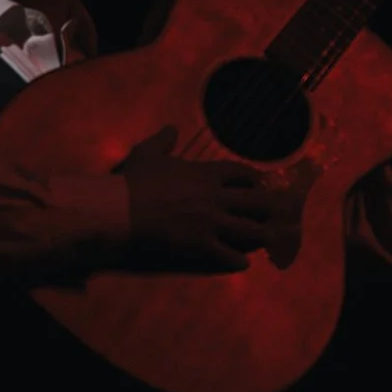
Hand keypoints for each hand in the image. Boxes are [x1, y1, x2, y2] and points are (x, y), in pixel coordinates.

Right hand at [115, 126, 278, 271]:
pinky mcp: (202, 246)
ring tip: (265, 240)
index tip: (257, 185)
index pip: (243, 174)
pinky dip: (239, 261)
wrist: (121, 211)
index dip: (254, 180)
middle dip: (268, 209)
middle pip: (258, 203)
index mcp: (206, 174)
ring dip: (261, 236)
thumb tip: (172, 128)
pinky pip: (231, 257)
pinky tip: (241, 262)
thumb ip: (163, 141)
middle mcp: (217, 199)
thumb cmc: (134, 181)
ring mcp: (212, 224)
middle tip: (270, 215)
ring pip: (252, 232)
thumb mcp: (148, 153)